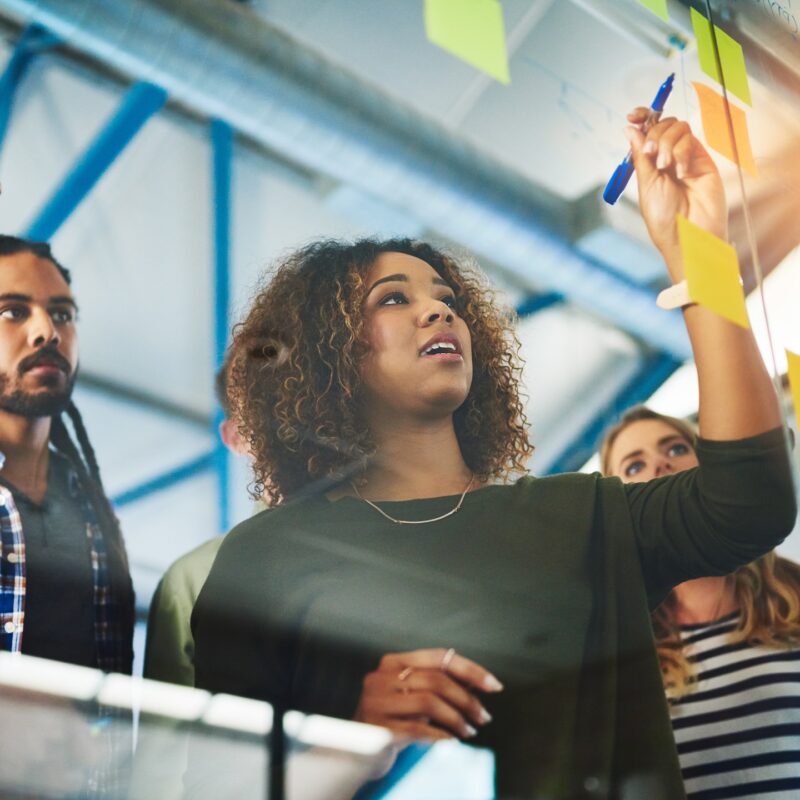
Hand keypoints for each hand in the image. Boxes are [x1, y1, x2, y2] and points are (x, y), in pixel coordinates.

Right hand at [353, 648, 502, 740]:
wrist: (359, 750)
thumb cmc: (395, 718)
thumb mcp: (415, 695)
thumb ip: (441, 682)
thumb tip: (480, 679)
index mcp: (393, 662)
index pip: (439, 656)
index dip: (470, 669)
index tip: (494, 685)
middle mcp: (381, 677)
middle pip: (436, 680)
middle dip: (466, 699)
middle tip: (483, 716)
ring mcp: (376, 702)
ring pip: (428, 703)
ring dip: (456, 718)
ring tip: (469, 730)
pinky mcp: (377, 729)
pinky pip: (417, 729)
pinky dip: (440, 735)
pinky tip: (452, 741)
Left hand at [624, 110, 726, 277]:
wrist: (688, 234)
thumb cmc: (664, 217)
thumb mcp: (646, 183)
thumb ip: (640, 154)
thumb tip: (630, 128)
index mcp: (650, 164)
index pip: (645, 132)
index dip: (641, 119)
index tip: (632, 116)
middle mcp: (667, 158)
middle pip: (661, 125)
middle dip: (653, 135)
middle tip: (651, 156)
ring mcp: (686, 157)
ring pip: (676, 128)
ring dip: (666, 144)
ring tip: (666, 167)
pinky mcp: (703, 160)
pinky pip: (690, 140)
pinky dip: (682, 153)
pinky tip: (682, 173)